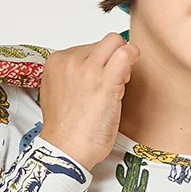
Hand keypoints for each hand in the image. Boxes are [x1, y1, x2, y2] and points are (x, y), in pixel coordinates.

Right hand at [39, 34, 135, 173]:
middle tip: (114, 79)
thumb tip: (95, 68)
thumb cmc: (66, 130)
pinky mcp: (106, 81)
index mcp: (57, 61)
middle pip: (103, 42)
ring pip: (116, 42)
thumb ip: (75, 75)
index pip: (87, 47)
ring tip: (118, 84)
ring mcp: (88, 69)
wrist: (66, 149)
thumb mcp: (61, 92)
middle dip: (112, 57)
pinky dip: (133, 60)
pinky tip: (127, 79)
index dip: (99, 63)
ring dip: (123, 60)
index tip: (98, 81)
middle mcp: (71, 60)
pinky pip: (126, 54)